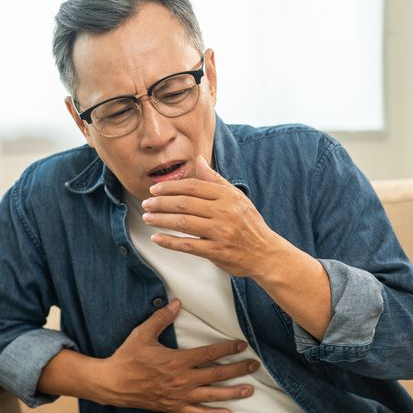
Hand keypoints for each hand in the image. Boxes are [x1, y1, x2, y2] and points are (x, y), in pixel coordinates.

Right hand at [94, 300, 258, 412]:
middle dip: (238, 370)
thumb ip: (161, 318)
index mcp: (177, 361)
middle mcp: (182, 380)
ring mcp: (179, 396)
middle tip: (255, 366)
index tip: (241, 344)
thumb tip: (176, 303)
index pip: (209, 354)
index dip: (227, 349)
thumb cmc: (127, 357)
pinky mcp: (173, 407)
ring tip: (249, 390)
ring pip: (212, 395)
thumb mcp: (142, 333)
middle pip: (217, 375)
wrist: (113, 384)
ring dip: (232, 392)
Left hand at [141, 155, 286, 278]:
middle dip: (161, 203)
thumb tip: (199, 159)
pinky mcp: (216, 251)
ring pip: (183, 223)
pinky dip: (169, 242)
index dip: (170, 187)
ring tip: (147, 218)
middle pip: (184, 203)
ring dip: (161, 219)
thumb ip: (215, 179)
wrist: (265, 253)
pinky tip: (156, 238)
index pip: (192, 187)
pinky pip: (187, 245)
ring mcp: (220, 232)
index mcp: (227, 196)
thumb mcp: (236, 197)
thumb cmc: (248, 223)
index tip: (155, 189)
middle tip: (147, 203)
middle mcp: (223, 212)